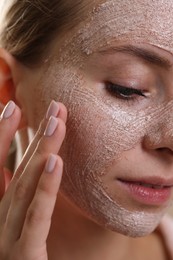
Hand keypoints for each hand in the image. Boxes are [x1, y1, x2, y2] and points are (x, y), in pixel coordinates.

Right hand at [0, 100, 66, 259]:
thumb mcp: (16, 223)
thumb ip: (21, 199)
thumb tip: (26, 167)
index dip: (3, 136)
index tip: (15, 108)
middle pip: (17, 169)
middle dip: (33, 135)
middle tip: (54, 107)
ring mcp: (5, 238)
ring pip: (26, 186)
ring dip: (42, 151)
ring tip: (56, 121)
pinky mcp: (23, 257)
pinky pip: (36, 218)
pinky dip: (45, 189)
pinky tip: (55, 162)